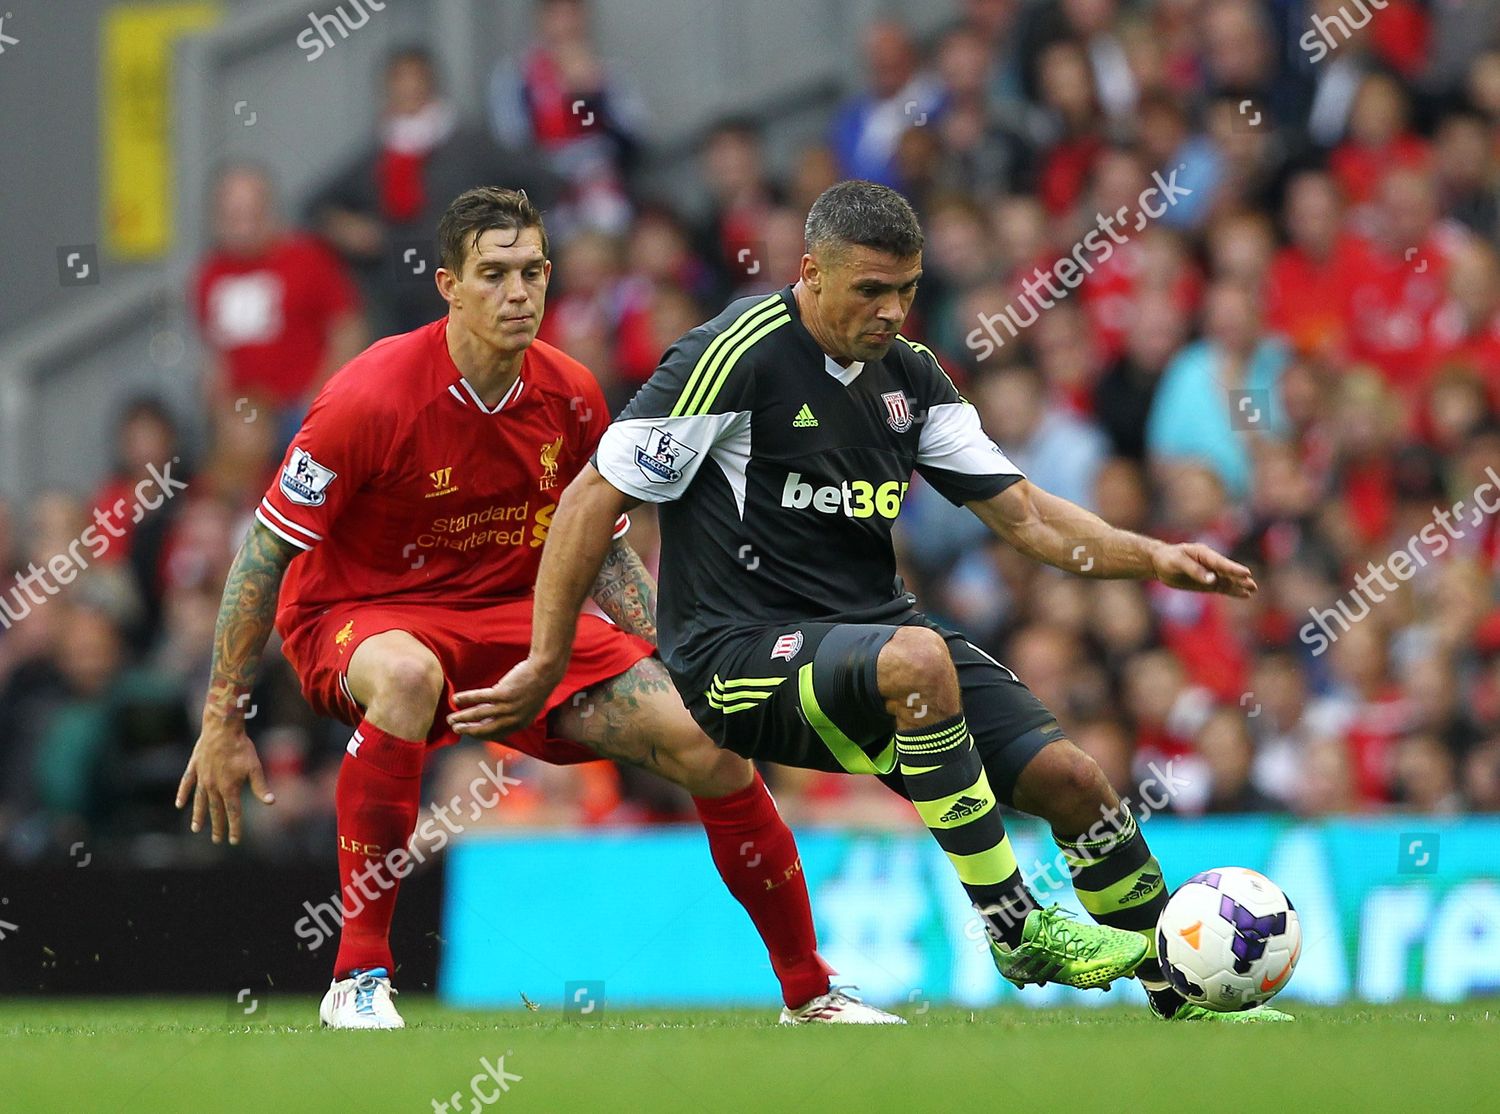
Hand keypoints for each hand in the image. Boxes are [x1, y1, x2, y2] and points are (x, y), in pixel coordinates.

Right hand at [175, 716, 274, 844]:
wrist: (223, 729)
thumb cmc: (242, 747)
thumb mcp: (255, 767)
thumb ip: (261, 786)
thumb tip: (271, 802)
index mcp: (229, 788)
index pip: (233, 813)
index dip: (234, 828)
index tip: (233, 841)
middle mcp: (213, 786)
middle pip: (216, 810)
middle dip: (217, 826)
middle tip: (217, 840)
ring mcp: (202, 777)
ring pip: (199, 801)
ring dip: (198, 815)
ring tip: (196, 828)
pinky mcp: (194, 767)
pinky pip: (186, 784)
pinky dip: (183, 794)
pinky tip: (179, 804)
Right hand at [448, 657, 562, 740]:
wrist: (545, 671)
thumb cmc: (535, 686)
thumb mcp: (526, 706)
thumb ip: (510, 714)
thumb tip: (489, 716)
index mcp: (520, 724)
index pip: (495, 734)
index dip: (479, 734)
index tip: (468, 732)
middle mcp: (513, 719)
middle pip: (484, 729)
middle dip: (467, 731)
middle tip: (454, 729)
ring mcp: (508, 707)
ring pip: (479, 715)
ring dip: (462, 718)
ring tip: (450, 718)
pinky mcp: (503, 693)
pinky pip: (479, 698)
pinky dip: (466, 698)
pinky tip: (456, 698)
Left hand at [1151, 542, 1257, 597]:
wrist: (1161, 563)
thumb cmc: (1168, 559)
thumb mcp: (1178, 562)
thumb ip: (1194, 570)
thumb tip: (1212, 579)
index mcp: (1203, 554)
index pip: (1220, 562)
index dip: (1233, 568)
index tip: (1246, 573)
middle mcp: (1210, 563)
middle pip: (1227, 571)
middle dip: (1239, 577)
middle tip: (1252, 584)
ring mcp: (1210, 573)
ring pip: (1227, 580)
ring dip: (1239, 584)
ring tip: (1253, 589)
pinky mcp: (1208, 583)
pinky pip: (1222, 587)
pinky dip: (1233, 590)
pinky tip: (1244, 594)